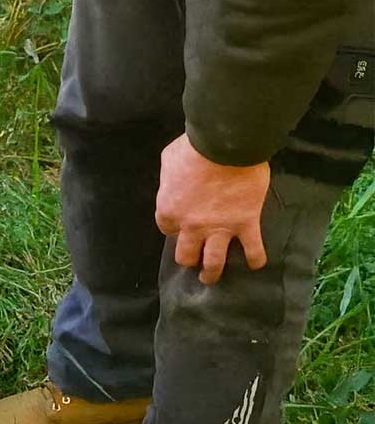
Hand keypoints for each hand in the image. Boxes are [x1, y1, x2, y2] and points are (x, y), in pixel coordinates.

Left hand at [155, 133, 269, 285]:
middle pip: (186, 254)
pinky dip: (256, 259)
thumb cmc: (194, 148)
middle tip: (193, 260)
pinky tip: (256, 265)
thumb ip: (169, 177)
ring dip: (211, 272)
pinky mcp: (246, 224)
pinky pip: (252, 248)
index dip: (174, 228)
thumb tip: (174, 181)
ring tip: (210, 277)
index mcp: (169, 210)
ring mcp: (219, 228)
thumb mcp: (169, 160)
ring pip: (213, 262)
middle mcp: (191, 226)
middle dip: (188, 258)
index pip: (166, 229)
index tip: (180, 225)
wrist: (225, 146)